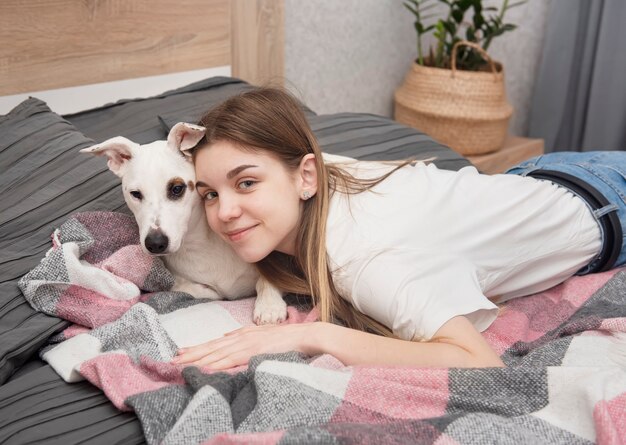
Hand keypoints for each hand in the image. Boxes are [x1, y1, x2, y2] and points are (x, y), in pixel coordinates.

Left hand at [171, 322, 317, 370]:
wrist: (303, 335)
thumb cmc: (285, 337)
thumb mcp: (261, 333)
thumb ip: (243, 334)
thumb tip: (226, 336)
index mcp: (241, 335)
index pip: (215, 343)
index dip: (197, 348)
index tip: (181, 352)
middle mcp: (240, 338)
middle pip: (211, 347)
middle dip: (191, 354)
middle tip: (172, 359)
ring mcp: (245, 344)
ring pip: (216, 354)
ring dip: (198, 360)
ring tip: (182, 365)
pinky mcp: (253, 352)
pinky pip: (231, 360)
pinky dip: (216, 364)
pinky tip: (205, 368)